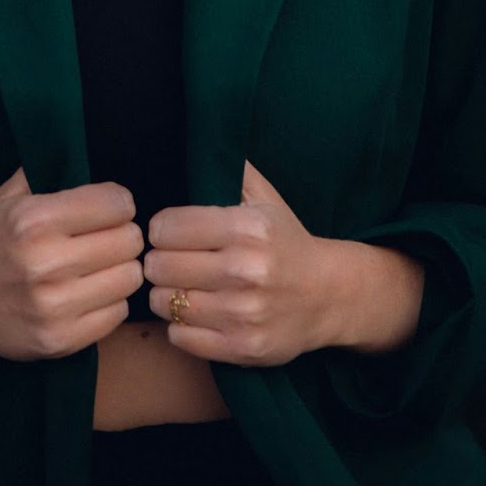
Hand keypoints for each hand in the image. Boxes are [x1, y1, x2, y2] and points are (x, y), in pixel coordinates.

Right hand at [0, 165, 144, 360]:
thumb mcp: (13, 193)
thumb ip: (52, 167)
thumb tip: (95, 151)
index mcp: (35, 220)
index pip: (117, 203)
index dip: (117, 202)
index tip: (108, 208)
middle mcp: (44, 263)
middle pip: (129, 241)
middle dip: (122, 234)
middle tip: (106, 237)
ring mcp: (52, 307)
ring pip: (130, 278)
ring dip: (120, 269)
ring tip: (100, 265)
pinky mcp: (59, 340)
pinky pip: (117, 313)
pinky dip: (110, 301)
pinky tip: (90, 292)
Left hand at [143, 161, 424, 365]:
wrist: (327, 295)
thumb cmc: (284, 240)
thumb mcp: (263, 197)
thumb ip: (228, 168)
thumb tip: (195, 137)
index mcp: (247, 227)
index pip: (167, 226)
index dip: (161, 227)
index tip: (168, 230)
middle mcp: (246, 271)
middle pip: (159, 266)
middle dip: (158, 261)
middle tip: (168, 259)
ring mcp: (244, 314)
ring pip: (165, 302)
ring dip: (165, 294)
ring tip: (179, 284)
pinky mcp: (243, 348)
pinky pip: (180, 337)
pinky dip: (180, 325)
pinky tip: (194, 311)